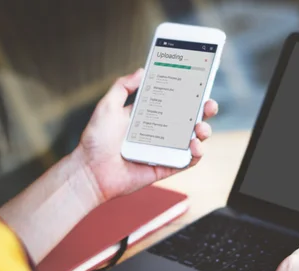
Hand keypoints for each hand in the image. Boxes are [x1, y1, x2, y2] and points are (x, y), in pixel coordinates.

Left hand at [75, 68, 218, 201]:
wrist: (90, 171)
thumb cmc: (96, 141)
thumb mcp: (107, 106)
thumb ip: (123, 87)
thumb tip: (142, 70)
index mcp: (149, 115)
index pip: (174, 101)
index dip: (189, 93)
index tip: (199, 83)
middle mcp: (160, 132)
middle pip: (189, 118)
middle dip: (204, 110)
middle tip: (208, 104)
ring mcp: (165, 150)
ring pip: (193, 139)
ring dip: (203, 132)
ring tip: (200, 128)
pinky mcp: (166, 167)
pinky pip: (188, 161)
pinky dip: (196, 154)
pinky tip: (195, 146)